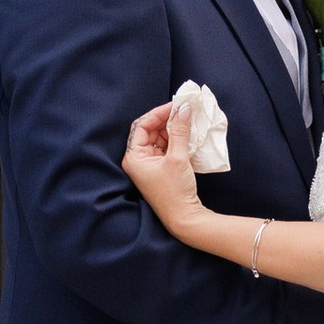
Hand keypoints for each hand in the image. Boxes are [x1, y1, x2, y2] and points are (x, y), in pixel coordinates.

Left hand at [123, 101, 204, 234]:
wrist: (184, 218)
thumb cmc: (175, 190)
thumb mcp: (177, 158)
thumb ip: (180, 131)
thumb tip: (184, 109)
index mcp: (134, 157)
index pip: (142, 126)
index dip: (159, 113)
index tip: (176, 105)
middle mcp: (138, 160)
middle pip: (151, 131)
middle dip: (167, 120)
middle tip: (185, 110)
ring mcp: (149, 165)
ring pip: (160, 139)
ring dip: (174, 130)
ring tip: (189, 120)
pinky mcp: (161, 170)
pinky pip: (167, 149)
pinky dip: (177, 140)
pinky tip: (188, 134)